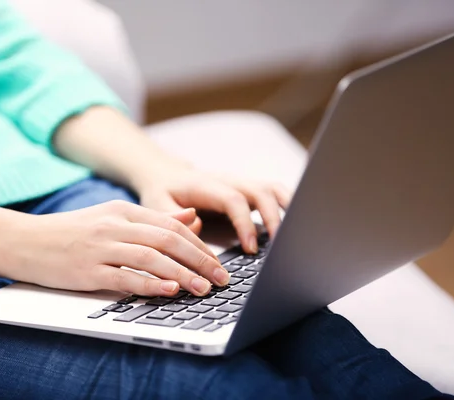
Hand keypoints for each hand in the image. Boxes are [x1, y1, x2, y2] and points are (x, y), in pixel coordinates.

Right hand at [0, 201, 229, 295]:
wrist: (24, 240)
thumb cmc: (71, 232)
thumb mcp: (113, 217)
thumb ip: (153, 219)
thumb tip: (191, 217)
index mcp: (124, 211)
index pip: (172, 226)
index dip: (199, 245)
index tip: (217, 263)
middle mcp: (115, 225)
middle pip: (168, 241)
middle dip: (200, 260)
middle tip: (220, 278)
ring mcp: (100, 247)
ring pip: (151, 258)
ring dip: (182, 274)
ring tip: (202, 288)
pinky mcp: (87, 270)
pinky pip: (124, 277)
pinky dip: (150, 284)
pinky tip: (168, 290)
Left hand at [135, 168, 291, 253]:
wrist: (166, 174)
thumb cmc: (163, 192)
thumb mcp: (157, 204)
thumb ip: (173, 216)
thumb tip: (197, 224)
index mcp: (207, 185)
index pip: (234, 200)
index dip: (245, 223)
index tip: (251, 248)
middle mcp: (229, 181)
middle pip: (261, 191)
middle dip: (274, 218)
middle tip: (279, 247)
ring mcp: (241, 184)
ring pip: (273, 188)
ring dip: (288, 208)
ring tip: (297, 234)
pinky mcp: (248, 191)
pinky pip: (274, 193)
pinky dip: (288, 205)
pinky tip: (295, 225)